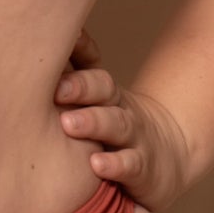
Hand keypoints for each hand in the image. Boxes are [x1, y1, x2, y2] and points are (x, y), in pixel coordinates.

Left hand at [54, 28, 192, 212]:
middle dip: (80, 87)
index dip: (75, 60)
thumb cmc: (116, 126)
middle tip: (56, 89)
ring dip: (93, 123)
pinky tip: (96, 164)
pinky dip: (114, 164)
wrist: (172, 154)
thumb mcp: (98, 102)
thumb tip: (41, 44)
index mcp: (104, 93)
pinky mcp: (144, 168)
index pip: (90, 70)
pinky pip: (130, 165)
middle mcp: (119, 109)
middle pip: (103, 90)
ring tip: (68, 123)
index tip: (50, 54)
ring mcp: (134, 137)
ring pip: (116, 125)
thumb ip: (71, 76)